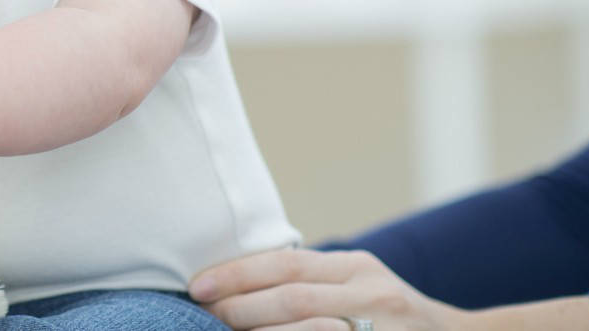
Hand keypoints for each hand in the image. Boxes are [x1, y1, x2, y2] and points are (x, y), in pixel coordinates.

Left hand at [190, 247, 466, 330]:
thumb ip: (311, 280)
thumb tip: (235, 282)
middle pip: (292, 300)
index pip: (285, 265)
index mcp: (358, 269)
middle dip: (240, 310)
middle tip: (202, 313)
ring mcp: (383, 329)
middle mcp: (374, 295)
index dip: (237, 275)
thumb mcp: (359, 284)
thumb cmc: (392, 315)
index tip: (196, 286)